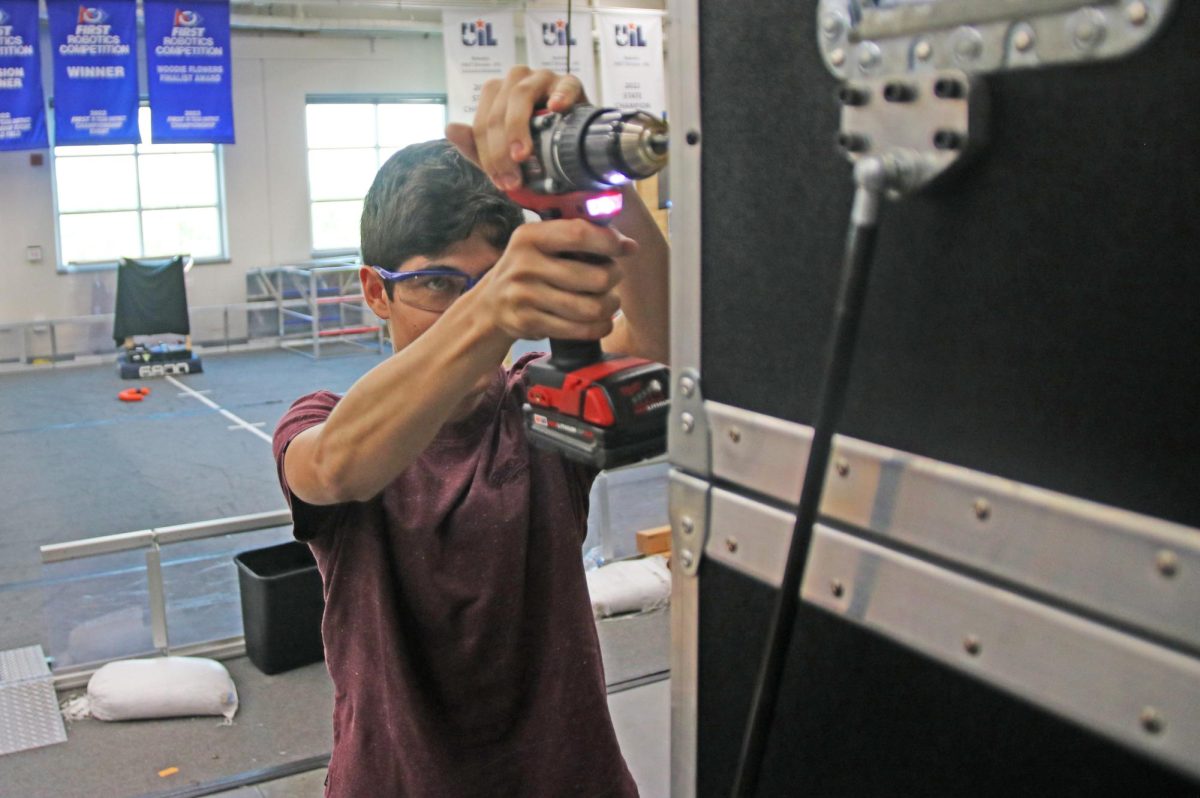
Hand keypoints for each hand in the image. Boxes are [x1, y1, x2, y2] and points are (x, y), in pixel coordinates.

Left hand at [446, 67, 587, 191]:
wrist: (577, 149)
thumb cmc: (539, 148)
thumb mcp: (505, 155)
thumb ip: (476, 146)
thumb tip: (450, 129)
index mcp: (497, 95)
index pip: (483, 123)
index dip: (489, 154)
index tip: (502, 182)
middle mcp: (516, 81)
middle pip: (498, 111)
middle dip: (501, 150)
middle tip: (513, 180)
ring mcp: (543, 79)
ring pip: (521, 94)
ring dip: (518, 128)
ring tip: (522, 155)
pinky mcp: (570, 82)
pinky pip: (564, 85)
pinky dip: (560, 94)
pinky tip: (557, 108)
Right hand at [473, 219, 637, 341]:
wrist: (489, 306)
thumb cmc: (527, 270)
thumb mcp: (539, 244)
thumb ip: (574, 237)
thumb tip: (627, 244)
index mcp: (529, 236)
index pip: (580, 234)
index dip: (610, 242)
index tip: (627, 247)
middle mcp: (525, 264)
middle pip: (595, 276)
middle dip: (614, 277)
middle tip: (613, 278)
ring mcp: (525, 295)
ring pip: (591, 307)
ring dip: (610, 306)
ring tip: (609, 302)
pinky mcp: (529, 322)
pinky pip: (579, 329)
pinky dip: (598, 327)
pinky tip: (601, 322)